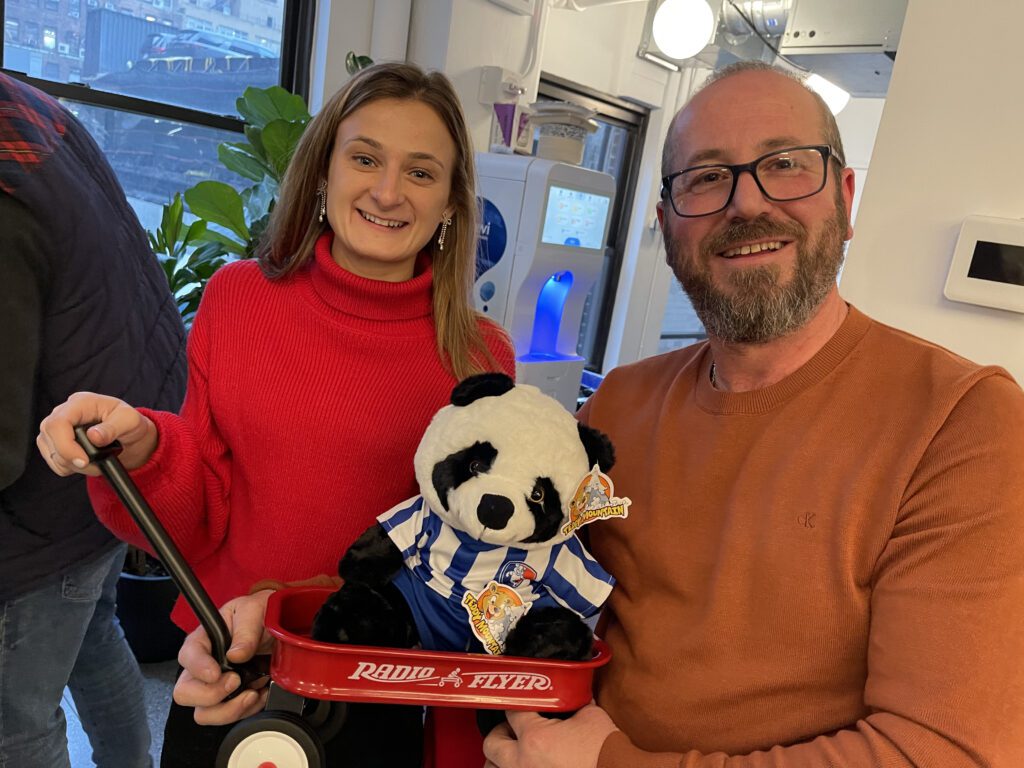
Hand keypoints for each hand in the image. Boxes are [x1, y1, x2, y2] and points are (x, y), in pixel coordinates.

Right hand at [37, 391, 157, 476]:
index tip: (83, 461)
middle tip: (94, 464)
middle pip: (49, 438)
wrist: (129, 436)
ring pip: (50, 451)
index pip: (58, 422)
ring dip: (72, 465)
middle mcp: (64, 412)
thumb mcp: (130, 421)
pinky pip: (53, 460)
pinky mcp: (54, 442)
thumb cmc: (129, 424)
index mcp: (81, 402)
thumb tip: (94, 436)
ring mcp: (57, 427)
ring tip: (95, 462)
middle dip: (70, 458)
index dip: (66, 445)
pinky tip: (85, 462)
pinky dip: (68, 467)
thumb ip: (113, 428)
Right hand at [173, 590, 275, 724]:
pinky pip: (230, 716)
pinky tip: (261, 693)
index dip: (198, 668)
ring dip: (229, 709)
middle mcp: (203, 666)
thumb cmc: (259, 613)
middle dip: (210, 695)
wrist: (281, 625)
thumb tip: (236, 654)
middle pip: (185, 693)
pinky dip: (247, 710)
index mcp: (204, 640)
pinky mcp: (232, 699)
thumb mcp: (254, 611)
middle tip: (236, 682)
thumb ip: (246, 631)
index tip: (216, 673)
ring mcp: (216, 686)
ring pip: (204, 713)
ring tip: (252, 692)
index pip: (187, 656)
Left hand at [482, 702, 617, 767]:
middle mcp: (522, 762)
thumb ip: (573, 701)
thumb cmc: (605, 751)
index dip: (518, 705)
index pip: (512, 712)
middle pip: (492, 743)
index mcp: (534, 737)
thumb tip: (572, 693)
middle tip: (513, 730)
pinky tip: (525, 764)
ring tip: (513, 753)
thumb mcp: (590, 715)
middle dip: (501, 733)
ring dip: (499, 759)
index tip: (523, 706)